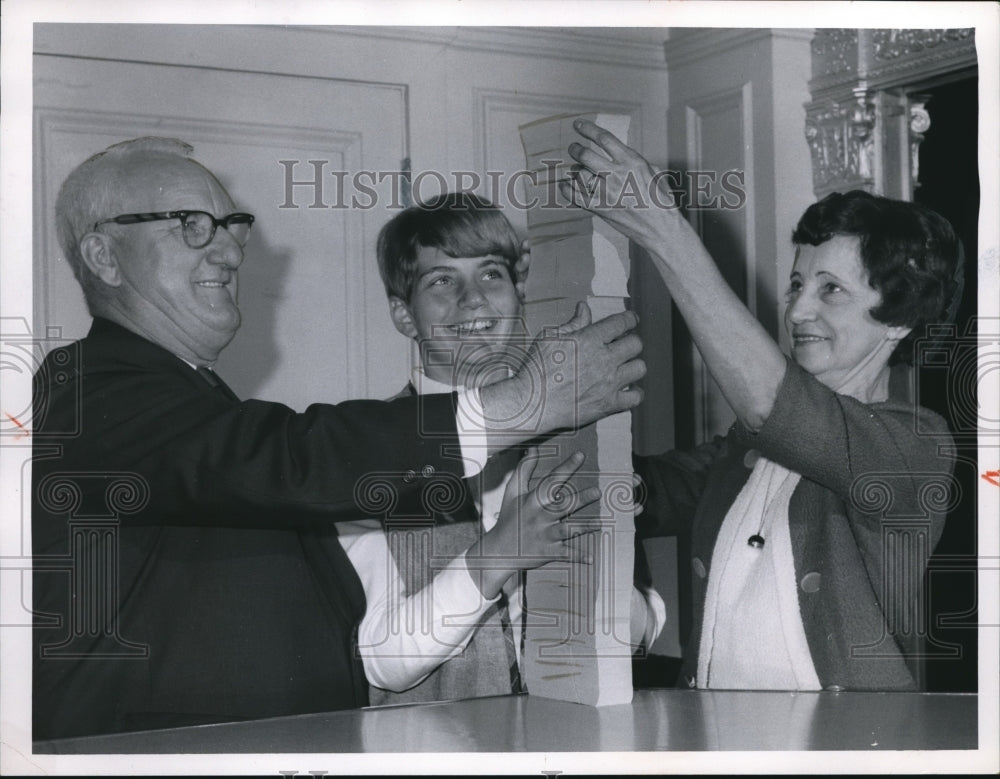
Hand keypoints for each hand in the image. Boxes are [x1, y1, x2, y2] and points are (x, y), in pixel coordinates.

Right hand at [470, 448, 602, 599]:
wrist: (499, 550)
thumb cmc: (509, 518)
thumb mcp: (512, 492)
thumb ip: (524, 470)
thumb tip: (533, 449)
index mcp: (533, 500)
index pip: (552, 481)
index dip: (566, 467)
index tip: (580, 456)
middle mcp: (540, 516)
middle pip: (563, 506)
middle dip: (580, 499)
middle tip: (598, 491)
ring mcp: (545, 535)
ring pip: (567, 530)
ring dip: (583, 527)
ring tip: (599, 523)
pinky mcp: (548, 552)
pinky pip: (565, 554)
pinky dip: (578, 556)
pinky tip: (591, 558)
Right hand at [479, 302, 644, 449]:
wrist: (532, 402)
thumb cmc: (537, 369)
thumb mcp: (549, 337)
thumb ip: (573, 323)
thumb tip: (584, 309)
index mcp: (590, 339)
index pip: (622, 322)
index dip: (630, 319)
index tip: (631, 320)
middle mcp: (604, 359)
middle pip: (636, 344)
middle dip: (631, 341)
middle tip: (624, 345)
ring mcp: (609, 382)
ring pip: (639, 368)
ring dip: (634, 365)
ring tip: (625, 367)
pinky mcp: (608, 403)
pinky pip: (635, 397)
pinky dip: (634, 393)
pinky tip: (627, 390)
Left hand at [560, 119, 704, 266]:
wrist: (660, 228)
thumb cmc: (661, 201)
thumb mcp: (654, 172)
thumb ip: (635, 161)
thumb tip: (622, 155)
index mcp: (631, 161)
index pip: (604, 138)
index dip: (587, 129)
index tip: (578, 124)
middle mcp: (616, 174)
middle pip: (585, 154)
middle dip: (576, 148)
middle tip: (573, 147)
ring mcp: (605, 192)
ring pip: (578, 174)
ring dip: (574, 170)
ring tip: (575, 170)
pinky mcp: (599, 208)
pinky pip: (574, 196)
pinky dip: (566, 189)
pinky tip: (565, 185)